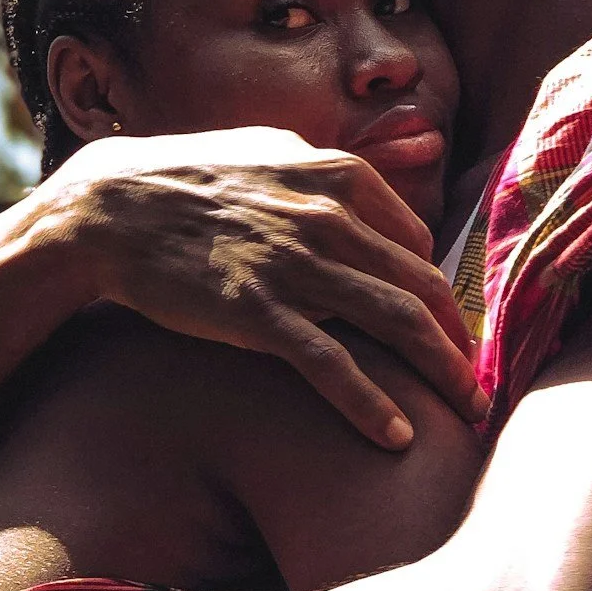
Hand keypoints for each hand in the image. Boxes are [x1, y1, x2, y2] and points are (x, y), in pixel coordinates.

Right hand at [37, 127, 485, 448]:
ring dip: (443, 373)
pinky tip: (396, 436)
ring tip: (467, 413)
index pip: (417, 242)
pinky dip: (371, 403)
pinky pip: (332, 366)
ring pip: (395, 324)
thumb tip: (378, 195)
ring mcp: (295, 265)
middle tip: (483, 382)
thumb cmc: (191, 181)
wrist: (109, 209)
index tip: (454, 330)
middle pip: (422, 286)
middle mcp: (327, 216)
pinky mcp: (257, 312)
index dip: (442, 292)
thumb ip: (328, 175)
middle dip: (462, 340)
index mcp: (337, 175)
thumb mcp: (271, 154)